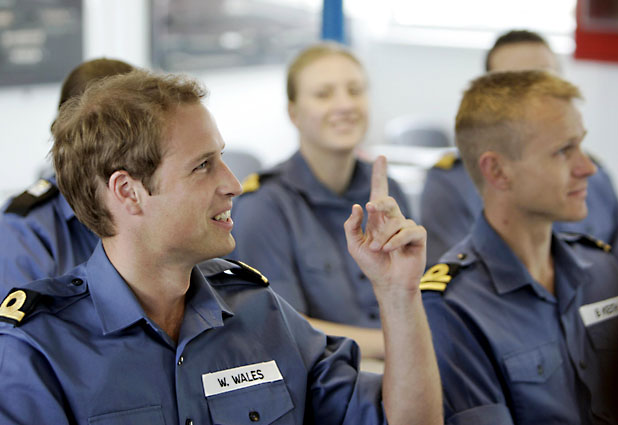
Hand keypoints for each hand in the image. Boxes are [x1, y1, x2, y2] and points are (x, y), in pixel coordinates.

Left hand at [344, 156, 425, 294]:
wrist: (388, 283)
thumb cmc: (372, 265)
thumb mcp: (354, 245)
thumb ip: (352, 226)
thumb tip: (357, 206)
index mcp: (377, 218)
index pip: (379, 191)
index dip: (380, 174)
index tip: (380, 157)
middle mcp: (393, 219)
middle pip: (388, 201)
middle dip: (379, 204)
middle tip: (370, 208)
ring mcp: (406, 227)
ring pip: (396, 220)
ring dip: (384, 235)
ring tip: (378, 249)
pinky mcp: (418, 236)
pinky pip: (409, 230)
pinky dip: (397, 239)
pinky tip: (390, 249)